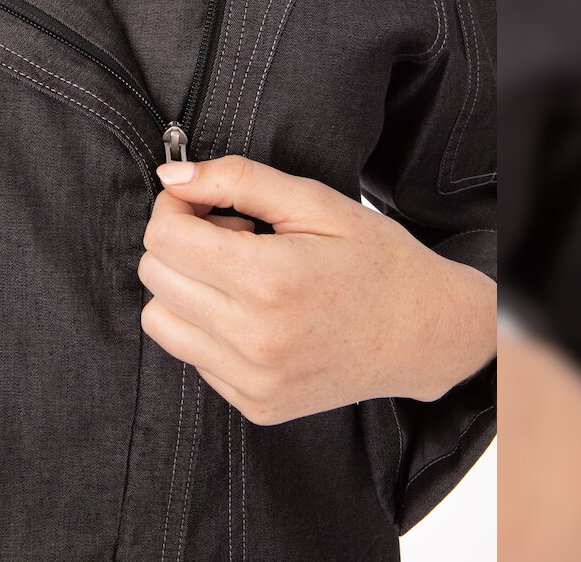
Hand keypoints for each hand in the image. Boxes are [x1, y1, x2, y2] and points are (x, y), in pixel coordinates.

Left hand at [137, 153, 495, 423]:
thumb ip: (236, 180)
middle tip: (230, 233)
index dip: (175, 207)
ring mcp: (253, 380)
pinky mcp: (255, 406)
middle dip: (179, 242)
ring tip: (237, 274)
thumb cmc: (374, 259)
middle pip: (155, 275)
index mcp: (269, 280)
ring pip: (159, 320)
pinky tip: (252, 310)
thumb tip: (170, 174)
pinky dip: (206, 327)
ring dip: (183, 287)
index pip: (165, 237)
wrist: (426, 334)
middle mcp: (254, 339)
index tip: (204, 201)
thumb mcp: (313, 201)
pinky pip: (191, 356)